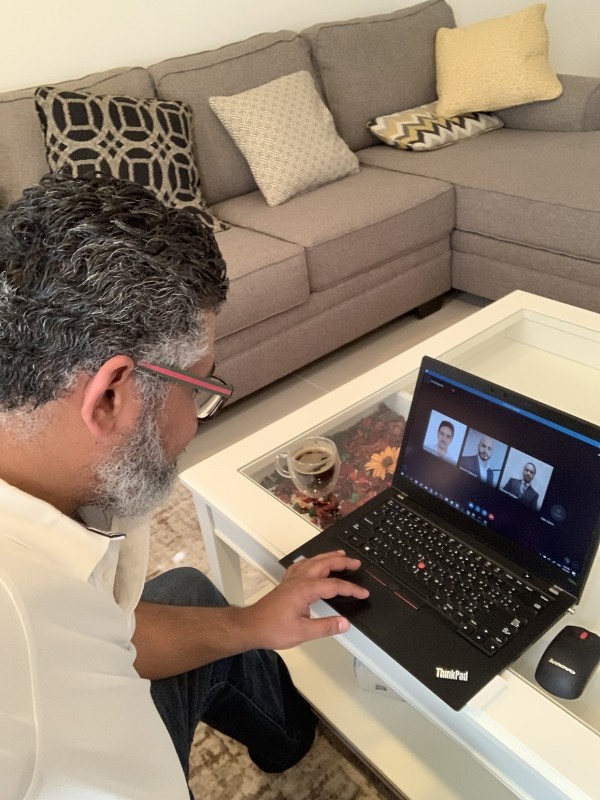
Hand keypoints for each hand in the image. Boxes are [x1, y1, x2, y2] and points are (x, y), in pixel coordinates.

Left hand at [241, 550, 368, 650]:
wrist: (251, 626)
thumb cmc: (272, 629)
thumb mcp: (303, 632)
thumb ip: (326, 627)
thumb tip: (344, 623)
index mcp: (305, 590)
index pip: (334, 586)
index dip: (351, 589)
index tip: (363, 593)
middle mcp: (298, 580)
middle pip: (324, 564)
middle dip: (342, 562)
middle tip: (356, 563)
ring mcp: (291, 580)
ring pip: (313, 561)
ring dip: (328, 557)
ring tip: (340, 555)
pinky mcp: (286, 583)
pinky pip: (301, 565)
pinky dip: (312, 561)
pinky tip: (313, 563)